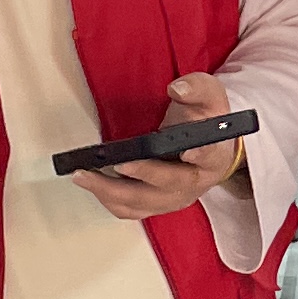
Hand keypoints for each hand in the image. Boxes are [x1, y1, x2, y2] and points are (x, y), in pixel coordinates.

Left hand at [72, 71, 246, 223]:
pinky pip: (130, 210)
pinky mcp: (157, 205)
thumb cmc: (207, 124)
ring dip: (111, 192)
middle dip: (141, 174)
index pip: (209, 155)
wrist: (210, 149)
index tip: (189, 151)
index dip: (201, 154)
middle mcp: (195, 183)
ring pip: (142, 203)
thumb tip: (177, 88)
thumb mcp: (209, 97)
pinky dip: (109, 200)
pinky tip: (92, 184)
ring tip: (84, 176)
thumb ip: (196, 88)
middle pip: (168, 185)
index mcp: (213, 156)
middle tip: (117, 162)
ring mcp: (174, 198)